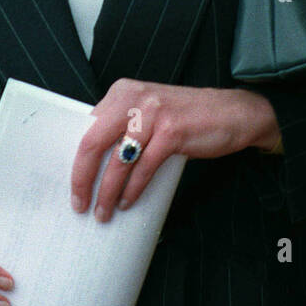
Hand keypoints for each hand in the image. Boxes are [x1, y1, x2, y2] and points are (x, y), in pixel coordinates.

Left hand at [70, 80, 281, 222]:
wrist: (234, 112)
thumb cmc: (187, 117)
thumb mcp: (148, 113)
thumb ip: (122, 128)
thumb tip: (90, 166)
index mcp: (122, 92)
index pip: (87, 128)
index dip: (75, 160)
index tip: (71, 185)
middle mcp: (134, 97)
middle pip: (93, 142)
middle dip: (82, 179)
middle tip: (79, 204)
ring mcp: (154, 112)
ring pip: (118, 160)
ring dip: (108, 192)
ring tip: (103, 212)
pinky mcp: (173, 131)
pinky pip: (144, 168)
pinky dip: (133, 190)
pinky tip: (128, 202)